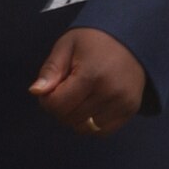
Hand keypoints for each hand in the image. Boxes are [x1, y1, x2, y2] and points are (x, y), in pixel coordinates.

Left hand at [29, 27, 146, 135]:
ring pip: (84, 128)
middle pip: (69, 118)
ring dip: (75, 117)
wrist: (132, 37)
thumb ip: (50, 70)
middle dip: (60, 107)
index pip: (57, 105)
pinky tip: (93, 104)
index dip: (47, 99)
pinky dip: (91, 123)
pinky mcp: (131, 110)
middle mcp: (110, 92)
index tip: (52, 86)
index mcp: (92, 74)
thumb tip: (35, 92)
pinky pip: (102, 131)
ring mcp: (123, 103)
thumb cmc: (94, 39)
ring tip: (80, 96)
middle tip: (66, 88)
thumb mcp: (67, 45)